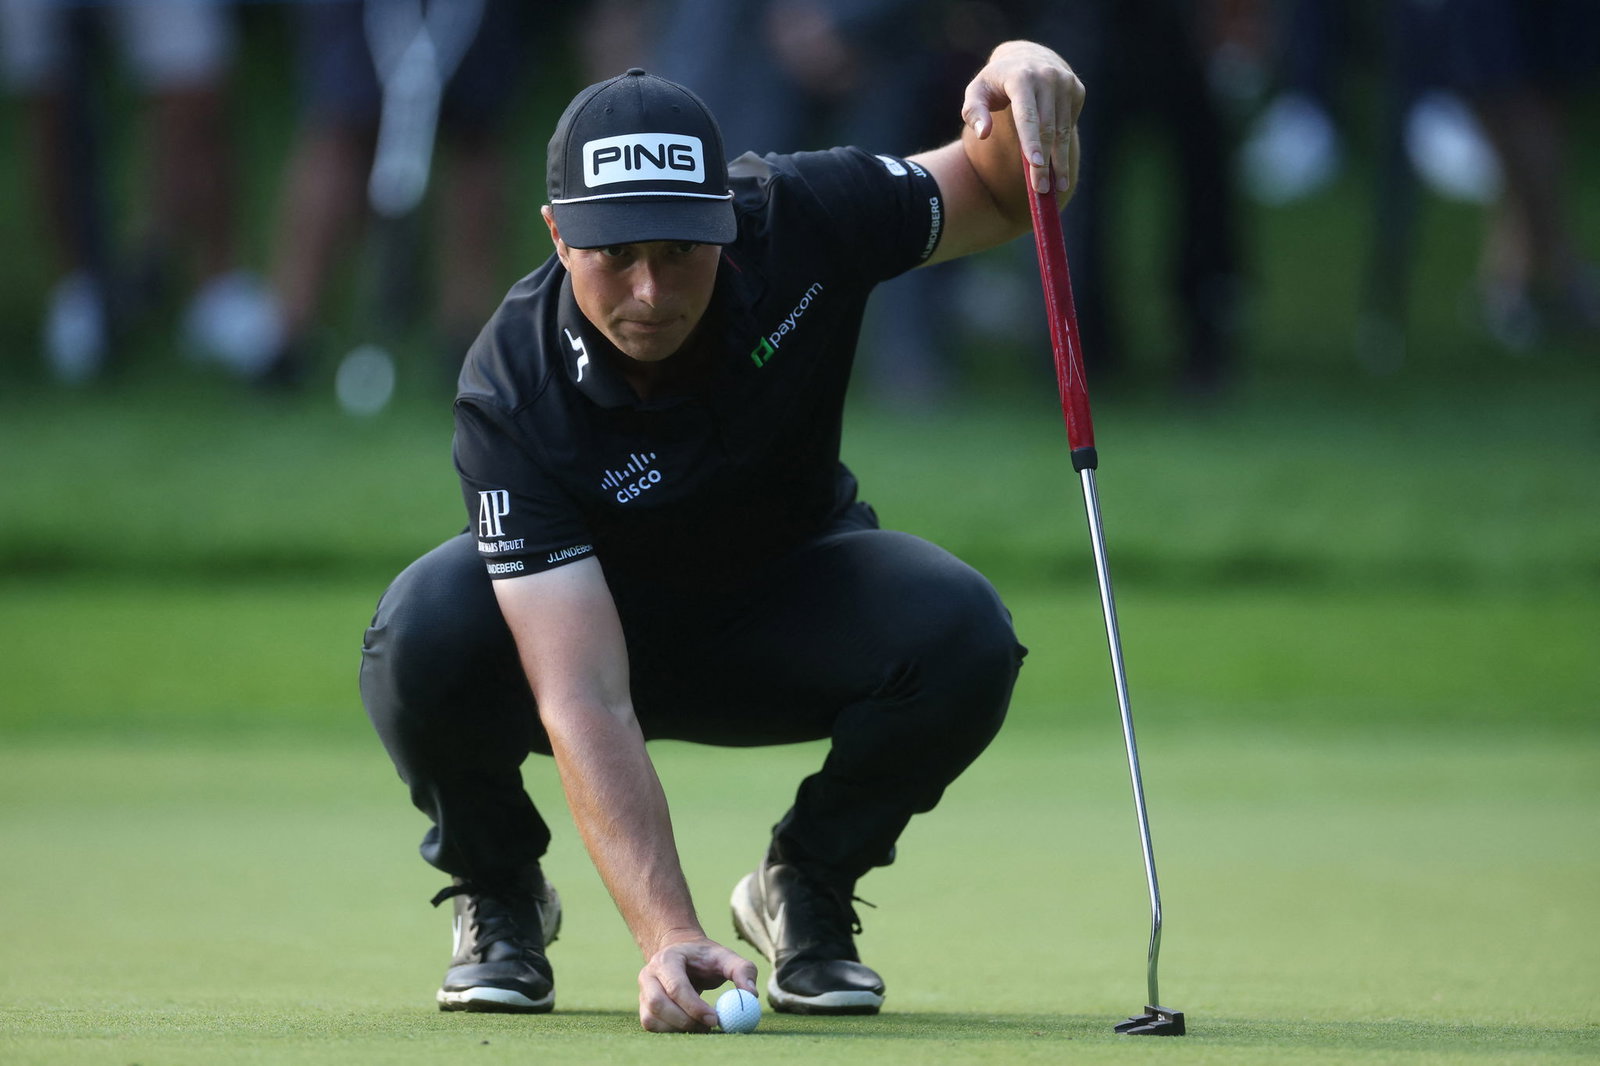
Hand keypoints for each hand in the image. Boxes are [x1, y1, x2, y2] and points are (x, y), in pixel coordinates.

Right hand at [637, 936, 758, 1032]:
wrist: (682, 953)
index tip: (716, 1019)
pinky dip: (671, 1030)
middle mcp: (649, 974)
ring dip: (678, 1027)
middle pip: (658, 1004)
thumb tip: (751, 995)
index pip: (676, 986)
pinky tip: (690, 1025)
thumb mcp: (725, 957)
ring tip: (702, 1025)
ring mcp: (643, 992)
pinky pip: (652, 1025)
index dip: (694, 1006)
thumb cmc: (705, 957)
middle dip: (685, 1020)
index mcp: (667, 958)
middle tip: (710, 1027)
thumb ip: (742, 971)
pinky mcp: (644, 1007)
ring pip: (652, 1018)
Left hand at [961, 41, 1084, 194]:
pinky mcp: (1077, 90)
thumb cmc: (996, 82)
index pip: (1027, 115)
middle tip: (1041, 189)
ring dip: (1060, 161)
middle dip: (1045, 162)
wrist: (1027, 57)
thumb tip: (983, 133)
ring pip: (1063, 130)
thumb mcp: (977, 92)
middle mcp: (1047, 77)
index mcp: (1020, 77)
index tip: (1035, 166)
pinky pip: (1070, 124)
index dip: (1031, 142)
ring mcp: (1065, 82)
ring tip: (1059, 187)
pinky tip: (1060, 164)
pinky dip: (1064, 146)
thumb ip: (973, 112)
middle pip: (1047, 128)